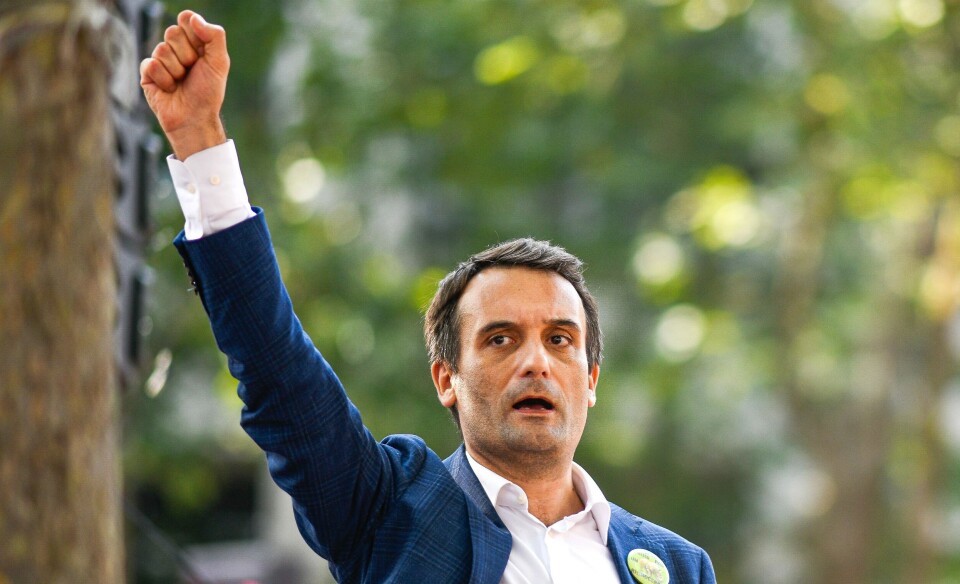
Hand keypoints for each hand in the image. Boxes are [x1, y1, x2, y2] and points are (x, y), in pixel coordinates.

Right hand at [140, 10, 229, 159]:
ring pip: (161, 49)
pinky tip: (169, 89)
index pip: (186, 19)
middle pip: (172, 32)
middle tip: (192, 71)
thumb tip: (192, 18)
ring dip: (176, 70)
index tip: (201, 52)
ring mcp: (161, 60)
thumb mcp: (219, 62)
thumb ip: (214, 35)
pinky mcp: (148, 73)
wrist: (194, 118)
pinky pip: (151, 64)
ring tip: (181, 83)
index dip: (193, 33)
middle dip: (186, 55)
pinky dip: (164, 79)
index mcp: (194, 42)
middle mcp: (176, 48)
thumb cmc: (208, 92)